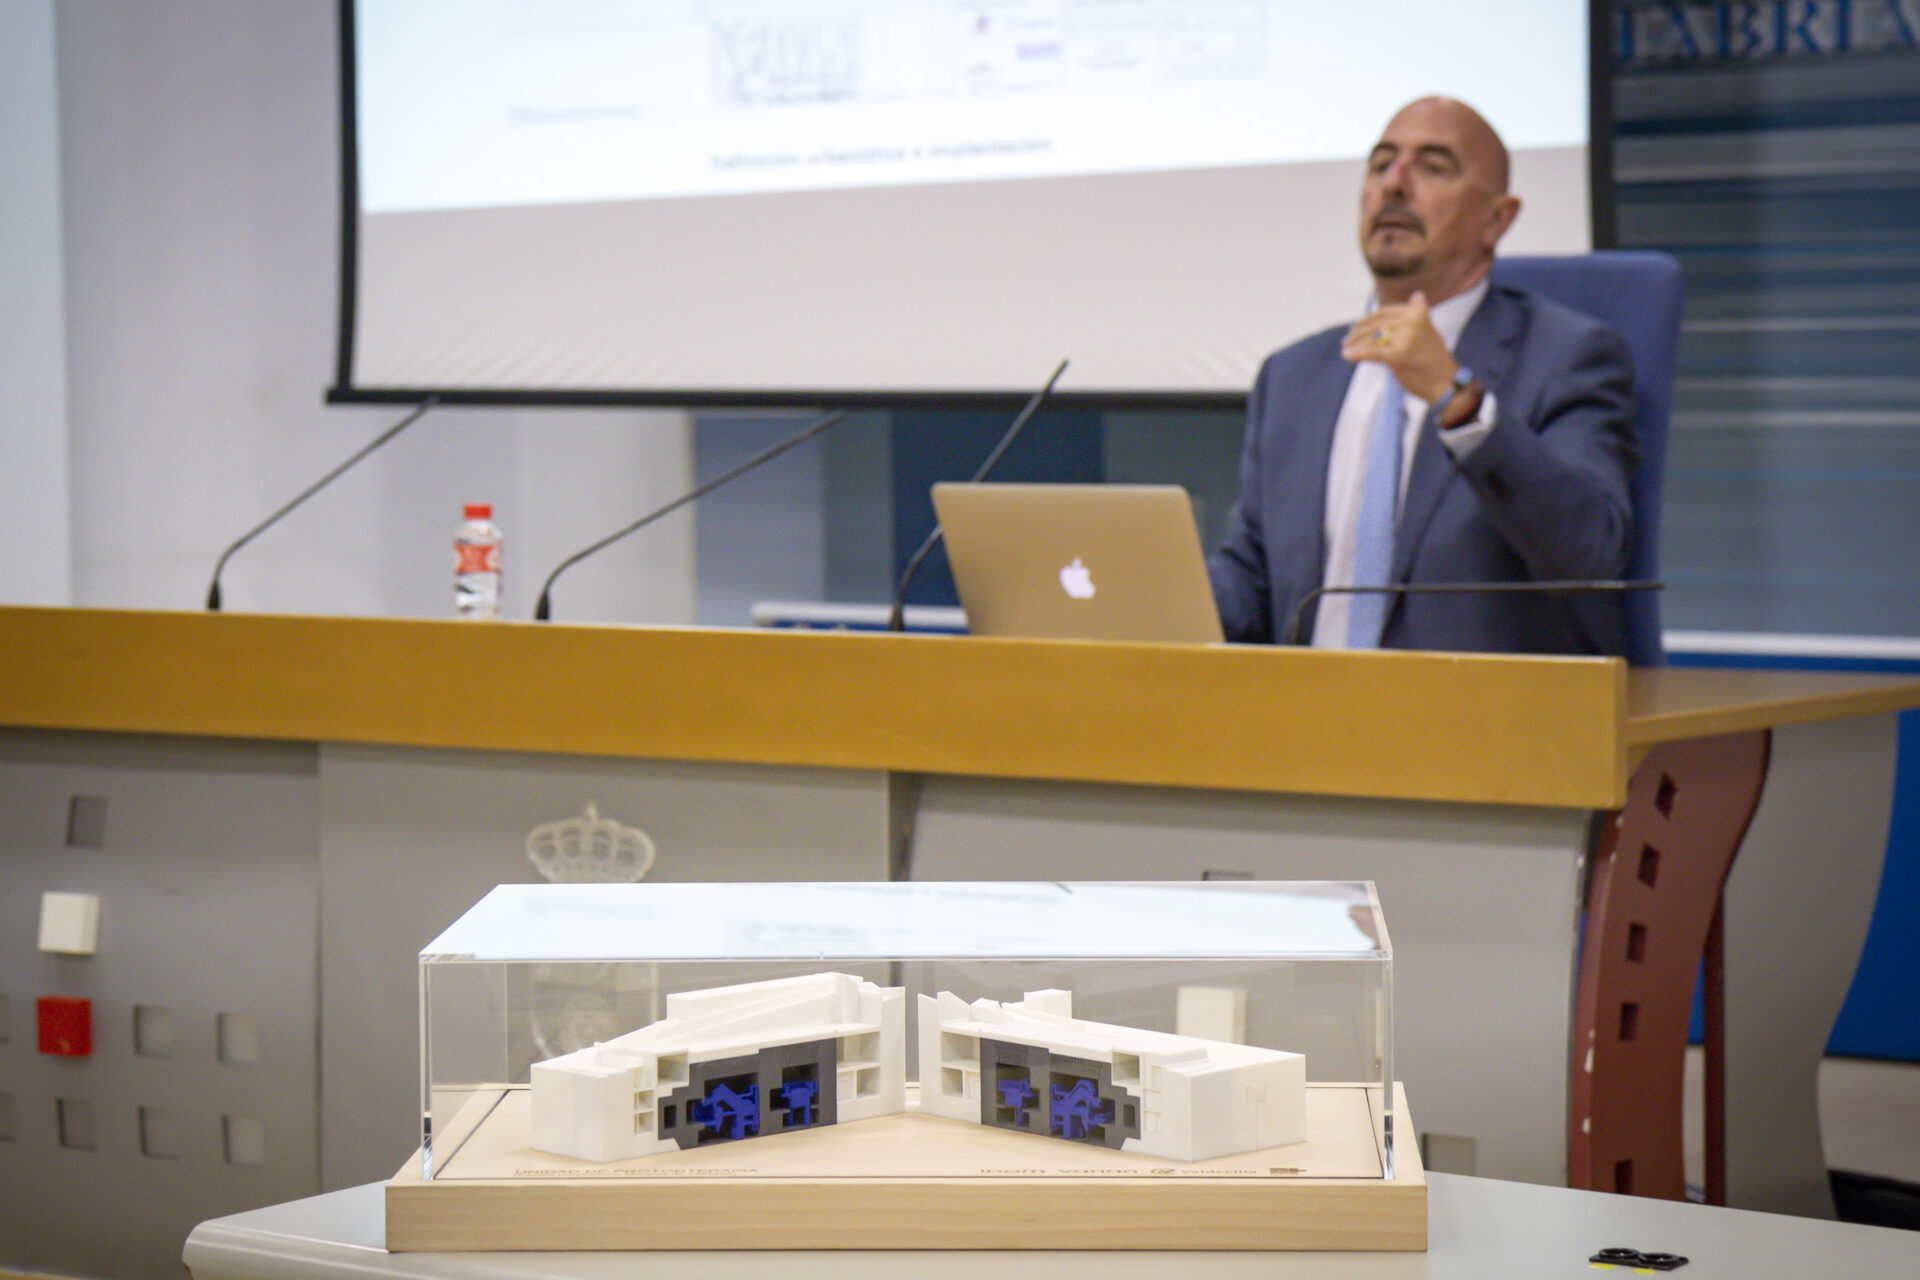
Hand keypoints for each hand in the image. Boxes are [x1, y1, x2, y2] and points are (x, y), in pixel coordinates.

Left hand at [1340, 291, 1457, 403]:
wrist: (1444, 383)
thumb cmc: (1435, 359)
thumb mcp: (1429, 330)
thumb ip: (1418, 314)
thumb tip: (1417, 294)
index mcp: (1418, 313)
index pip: (1385, 312)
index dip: (1367, 319)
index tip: (1355, 326)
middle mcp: (1412, 321)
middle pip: (1376, 324)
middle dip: (1358, 332)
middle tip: (1346, 339)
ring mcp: (1404, 338)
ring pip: (1372, 338)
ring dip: (1355, 344)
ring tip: (1346, 349)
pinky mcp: (1397, 355)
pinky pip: (1371, 352)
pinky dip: (1357, 354)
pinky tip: (1348, 356)